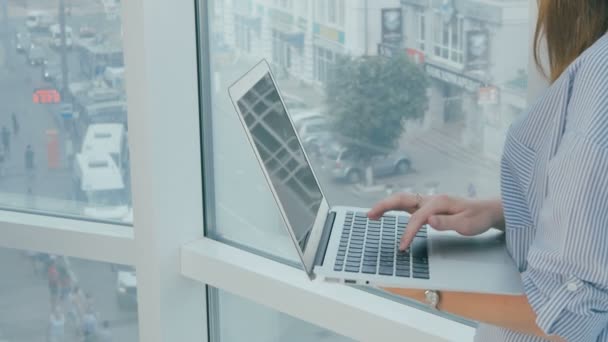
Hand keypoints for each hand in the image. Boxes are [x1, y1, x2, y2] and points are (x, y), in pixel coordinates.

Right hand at [368, 193, 503, 250]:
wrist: (487, 211)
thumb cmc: (478, 218)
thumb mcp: (467, 224)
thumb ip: (447, 222)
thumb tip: (429, 221)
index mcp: (439, 202)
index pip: (417, 218)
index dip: (408, 232)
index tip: (402, 247)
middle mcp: (431, 199)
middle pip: (402, 199)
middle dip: (384, 206)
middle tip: (369, 215)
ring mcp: (429, 202)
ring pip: (403, 200)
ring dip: (386, 205)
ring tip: (372, 214)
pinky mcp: (429, 206)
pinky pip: (408, 205)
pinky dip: (394, 207)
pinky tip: (388, 213)